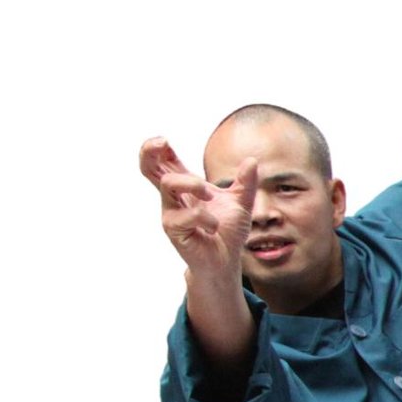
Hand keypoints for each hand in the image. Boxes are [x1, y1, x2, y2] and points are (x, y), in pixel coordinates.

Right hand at [141, 137, 256, 286]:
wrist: (226, 260)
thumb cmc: (227, 232)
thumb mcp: (241, 203)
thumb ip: (245, 182)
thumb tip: (252, 161)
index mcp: (185, 187)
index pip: (165, 162)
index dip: (160, 148)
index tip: (164, 141)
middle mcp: (174, 197)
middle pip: (149, 169)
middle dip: (149, 152)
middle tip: (161, 141)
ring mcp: (171, 212)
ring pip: (168, 184)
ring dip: (193, 184)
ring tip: (210, 195)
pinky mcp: (173, 229)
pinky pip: (187, 215)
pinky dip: (206, 218)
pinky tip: (214, 227)